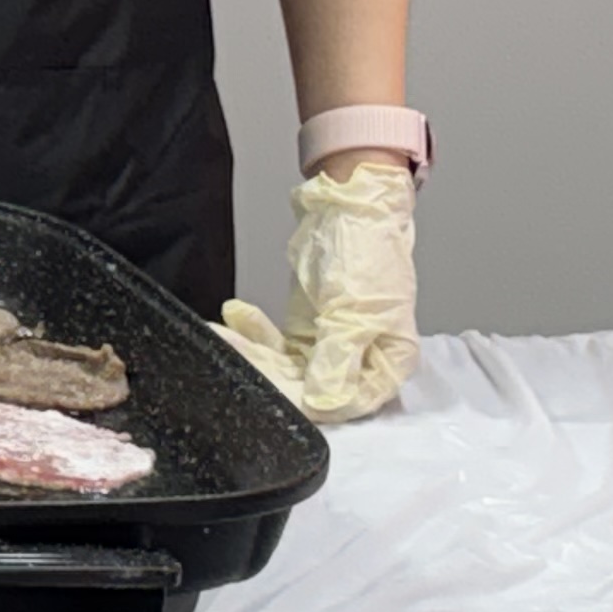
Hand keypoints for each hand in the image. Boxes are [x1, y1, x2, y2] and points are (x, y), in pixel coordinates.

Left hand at [215, 159, 417, 422]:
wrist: (348, 207)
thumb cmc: (366, 254)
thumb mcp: (354, 309)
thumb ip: (338, 359)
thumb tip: (324, 403)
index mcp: (390, 364)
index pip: (349, 403)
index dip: (310, 402)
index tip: (271, 391)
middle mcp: (363, 365)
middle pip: (312, 389)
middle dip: (268, 371)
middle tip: (232, 352)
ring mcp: (331, 351)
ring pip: (287, 370)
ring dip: (253, 352)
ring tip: (222, 331)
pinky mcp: (305, 335)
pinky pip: (276, 349)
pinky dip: (254, 335)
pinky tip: (234, 314)